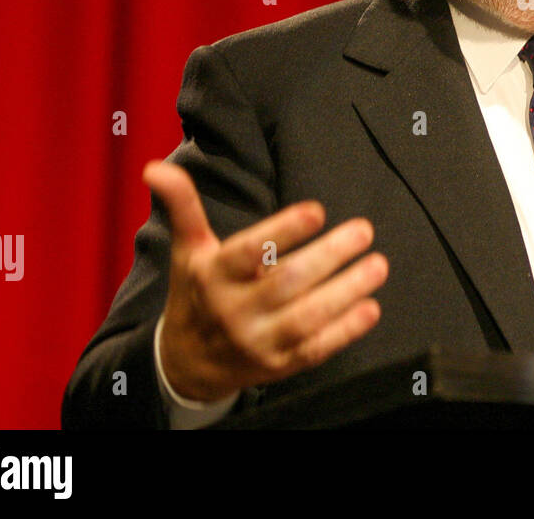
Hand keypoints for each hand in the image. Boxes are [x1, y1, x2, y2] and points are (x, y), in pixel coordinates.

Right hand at [145, 160, 387, 401]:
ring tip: (378, 265)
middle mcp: (233, 310)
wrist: (187, 363)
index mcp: (213, 276)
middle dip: (329, 255)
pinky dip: (345, 331)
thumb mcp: (188, 250)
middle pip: (287, 282)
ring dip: (347, 291)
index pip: (249, 252)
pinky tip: (370, 307)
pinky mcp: (278, 366)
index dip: (283, 231)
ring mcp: (257, 342)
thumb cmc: (197, 293)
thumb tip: (156, 168)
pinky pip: (315, 350)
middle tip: (364, 229)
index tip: (317, 210)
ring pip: (307, 317)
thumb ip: (183, 206)